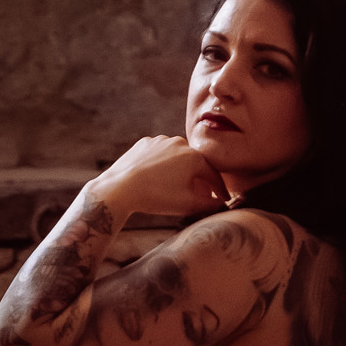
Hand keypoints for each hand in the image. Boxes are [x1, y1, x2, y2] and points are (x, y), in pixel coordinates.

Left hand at [96, 136, 227, 218]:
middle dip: (201, 180)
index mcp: (194, 157)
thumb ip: (209, 205)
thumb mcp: (187, 205)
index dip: (220, 190)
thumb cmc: (157, 197)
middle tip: (203, 195)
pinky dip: (163, 165)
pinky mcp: (145, 143)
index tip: (224, 199)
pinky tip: (159, 178)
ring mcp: (161, 141)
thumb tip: (222, 204)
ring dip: (182, 171)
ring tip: (179, 187)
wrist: (121, 187)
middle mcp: (180, 143)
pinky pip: (160, 155)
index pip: (213, 176)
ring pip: (178, 157)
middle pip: (196, 164)